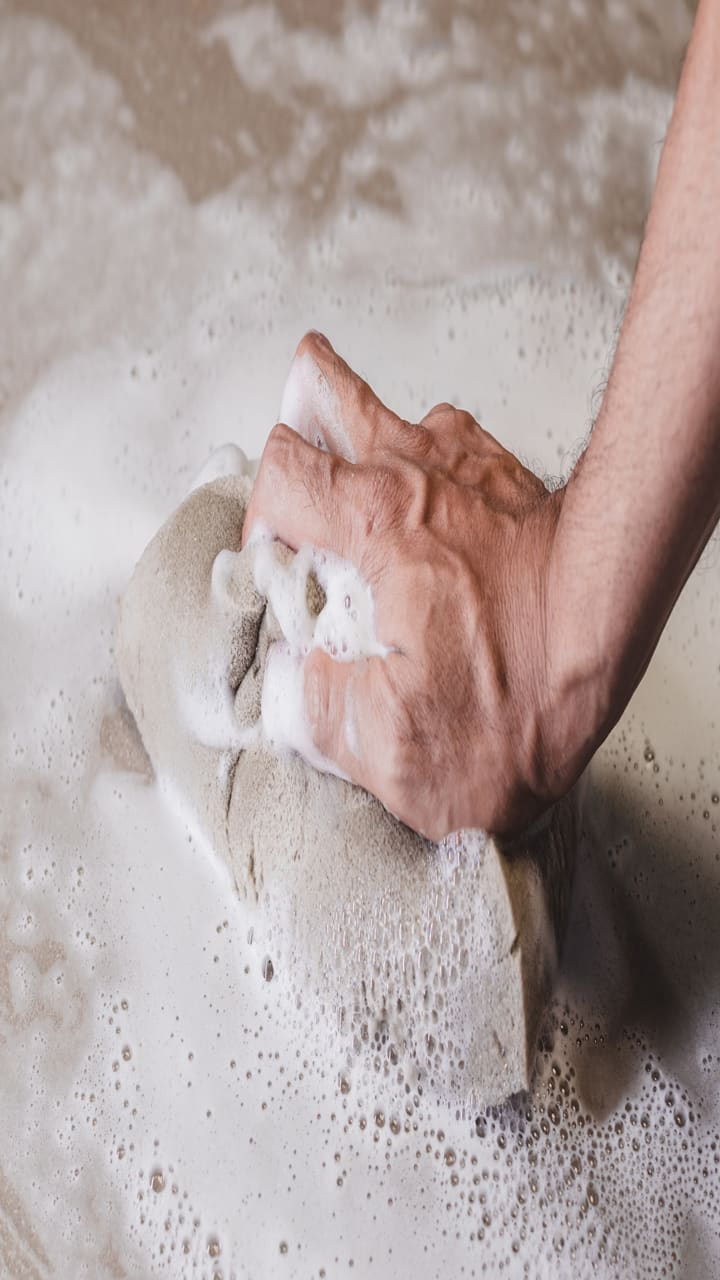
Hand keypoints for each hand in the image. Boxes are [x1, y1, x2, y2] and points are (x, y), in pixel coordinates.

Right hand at [243, 332, 591, 838]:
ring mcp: (466, 465)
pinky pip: (449, 441)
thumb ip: (317, 710)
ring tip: (341, 443)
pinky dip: (427, 457)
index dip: (261, 518)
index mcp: (376, 526)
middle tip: (292, 458)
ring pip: (390, 410)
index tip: (277, 565)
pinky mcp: (507, 477)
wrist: (615, 652)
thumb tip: (292, 683)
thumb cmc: (525, 694)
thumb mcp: (394, 748)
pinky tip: (426, 489)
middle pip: (324, 397)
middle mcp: (418, 476)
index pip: (282, 473)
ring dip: (356, 425)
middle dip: (297, 429)